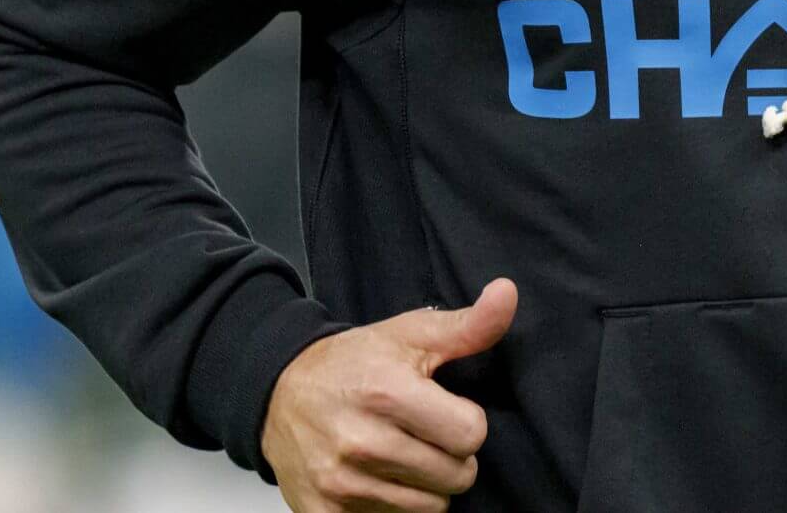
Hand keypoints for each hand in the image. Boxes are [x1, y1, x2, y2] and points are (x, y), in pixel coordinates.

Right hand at [262, 277, 515, 510]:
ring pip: (430, 508)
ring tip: (403, 454)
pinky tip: (379, 478)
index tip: (446, 410)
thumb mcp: (409, 334)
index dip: (467, 422)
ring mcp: (340, 483)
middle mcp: (362, 441)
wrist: (278, 392)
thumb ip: (468, 324)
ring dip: (425, 486)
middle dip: (451, 456)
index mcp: (386, 392)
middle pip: (456, 476)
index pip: (471, 434)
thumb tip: (508, 294)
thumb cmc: (352, 362)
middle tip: (425, 434)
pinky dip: (392, 506)